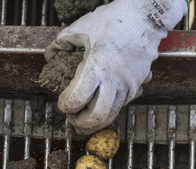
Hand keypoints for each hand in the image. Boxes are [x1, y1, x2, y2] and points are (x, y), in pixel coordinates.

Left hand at [44, 0, 185, 134]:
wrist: (144, 18)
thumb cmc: (113, 21)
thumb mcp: (81, 27)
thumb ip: (62, 43)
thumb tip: (51, 56)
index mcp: (96, 67)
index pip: (77, 99)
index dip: (66, 106)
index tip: (62, 103)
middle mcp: (113, 81)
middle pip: (96, 117)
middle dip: (81, 123)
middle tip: (73, 120)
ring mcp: (127, 85)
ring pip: (111, 115)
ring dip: (96, 122)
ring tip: (85, 121)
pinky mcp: (136, 86)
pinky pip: (121, 105)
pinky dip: (108, 110)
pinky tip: (100, 106)